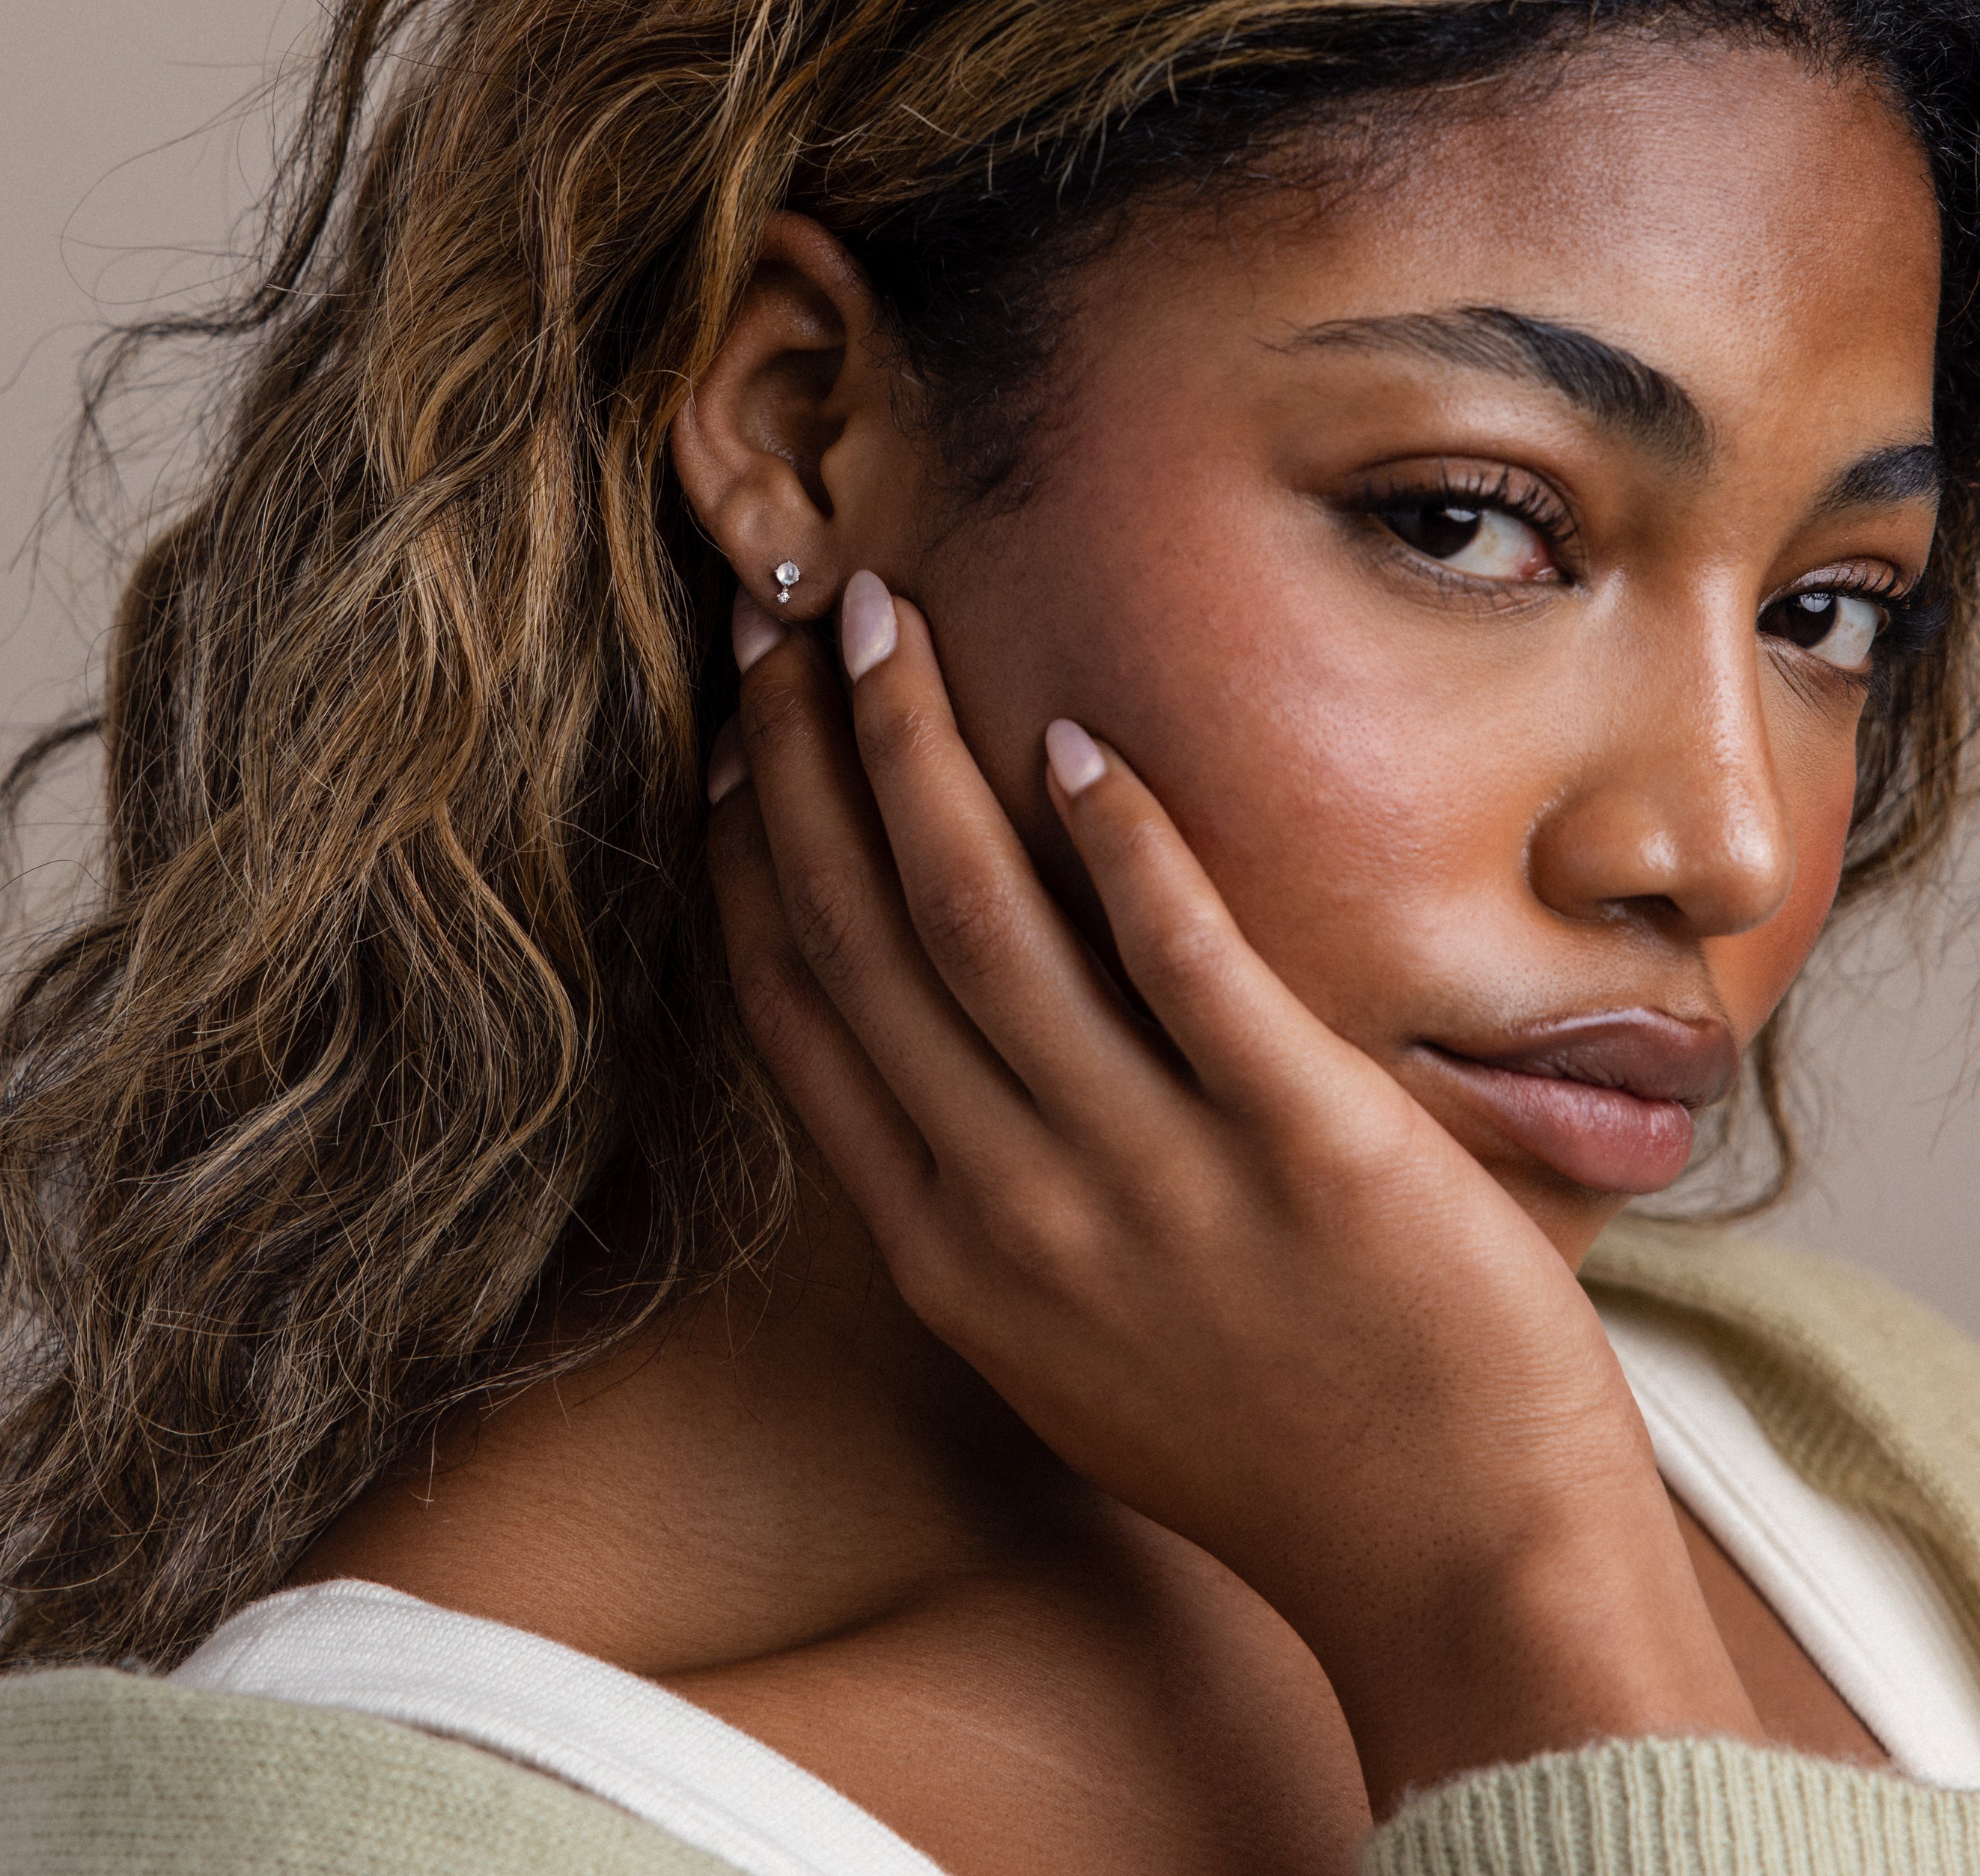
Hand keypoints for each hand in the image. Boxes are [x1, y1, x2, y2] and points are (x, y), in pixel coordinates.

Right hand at [707, 573, 1757, 1812]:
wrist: (1464, 1571)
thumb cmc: (1264, 1446)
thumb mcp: (1066, 1341)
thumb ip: (988, 1199)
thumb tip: (937, 1047)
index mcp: (948, 1253)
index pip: (802, 1015)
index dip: (750, 861)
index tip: (732, 745)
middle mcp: (1018, 1210)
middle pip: (866, 938)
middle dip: (803, 764)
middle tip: (782, 625)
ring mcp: (1155, 1179)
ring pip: (984, 924)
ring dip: (916, 757)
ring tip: (885, 628)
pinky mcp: (1304, 1144)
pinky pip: (1183, 960)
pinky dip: (1118, 844)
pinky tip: (1074, 744)